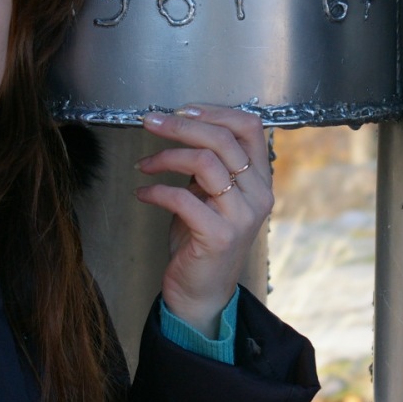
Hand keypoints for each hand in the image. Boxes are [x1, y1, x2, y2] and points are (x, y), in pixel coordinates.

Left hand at [133, 104, 272, 337]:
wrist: (202, 292)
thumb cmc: (201, 238)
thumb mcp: (210, 194)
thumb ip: (209, 164)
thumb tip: (182, 124)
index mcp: (260, 179)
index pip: (250, 127)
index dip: (215, 111)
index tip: (182, 109)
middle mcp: (258, 195)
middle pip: (224, 139)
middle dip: (181, 126)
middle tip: (150, 122)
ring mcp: (241, 216)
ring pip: (205, 162)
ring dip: (166, 156)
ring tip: (144, 164)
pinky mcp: (218, 236)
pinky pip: (183, 198)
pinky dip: (156, 191)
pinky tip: (143, 193)